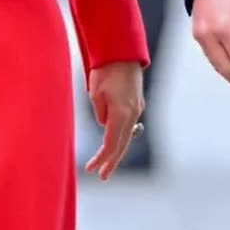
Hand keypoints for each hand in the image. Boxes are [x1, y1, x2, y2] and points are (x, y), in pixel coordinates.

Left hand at [84, 61, 144, 179]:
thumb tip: (104, 124)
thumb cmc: (106, 71)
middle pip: (122, 144)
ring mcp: (137, 108)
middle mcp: (133, 113)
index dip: (102, 158)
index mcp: (121, 113)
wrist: (123, 53)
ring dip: (116, 149)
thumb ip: (100, 113)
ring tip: (107, 163)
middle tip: (103, 176)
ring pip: (127, 135)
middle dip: (111, 161)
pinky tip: (115, 141)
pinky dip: (121, 135)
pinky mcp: (137, 103)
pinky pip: (128, 124)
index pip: (111, 143)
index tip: (92, 169)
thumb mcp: (95, 93)